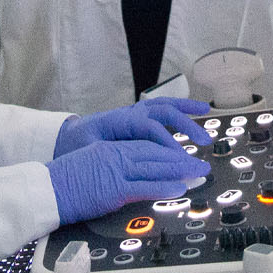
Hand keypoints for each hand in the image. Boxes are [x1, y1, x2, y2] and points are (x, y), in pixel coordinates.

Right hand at [45, 140, 209, 224]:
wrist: (46, 189)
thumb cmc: (64, 182)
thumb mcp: (89, 166)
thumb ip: (108, 166)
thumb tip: (126, 176)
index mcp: (108, 148)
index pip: (143, 146)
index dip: (166, 151)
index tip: (181, 156)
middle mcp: (114, 154)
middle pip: (154, 153)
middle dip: (179, 159)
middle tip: (199, 164)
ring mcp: (115, 169)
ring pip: (154, 166)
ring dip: (179, 170)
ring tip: (198, 173)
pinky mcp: (114, 187)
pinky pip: (145, 185)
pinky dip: (164, 186)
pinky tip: (179, 187)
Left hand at [54, 97, 211, 156]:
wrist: (67, 136)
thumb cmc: (76, 145)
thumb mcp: (88, 151)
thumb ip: (109, 155)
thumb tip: (127, 166)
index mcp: (117, 120)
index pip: (149, 128)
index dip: (166, 142)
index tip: (181, 159)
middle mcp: (129, 114)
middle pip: (160, 111)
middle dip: (184, 123)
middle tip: (203, 140)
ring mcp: (134, 114)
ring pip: (163, 106)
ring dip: (185, 108)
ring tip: (205, 111)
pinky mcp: (138, 119)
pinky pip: (161, 111)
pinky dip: (178, 110)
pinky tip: (194, 113)